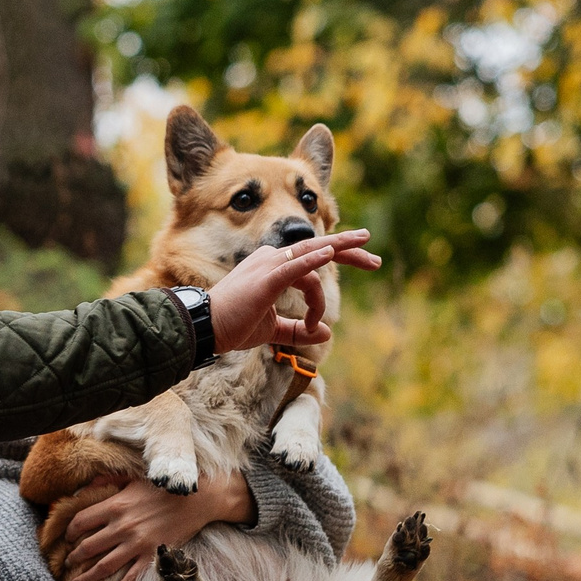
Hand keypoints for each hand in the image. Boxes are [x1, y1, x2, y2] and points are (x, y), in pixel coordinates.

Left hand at [65, 471, 253, 580]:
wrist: (198, 499)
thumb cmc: (163, 487)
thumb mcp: (131, 479)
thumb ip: (105, 482)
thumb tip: (79, 492)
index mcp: (115, 506)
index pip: (81, 522)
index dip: (70, 532)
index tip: (68, 538)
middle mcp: (123, 527)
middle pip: (88, 547)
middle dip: (73, 557)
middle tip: (67, 563)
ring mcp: (137, 545)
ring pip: (103, 567)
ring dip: (86, 578)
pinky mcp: (152, 557)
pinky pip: (130, 579)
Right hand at [209, 229, 379, 353]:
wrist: (205, 328)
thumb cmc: (232, 325)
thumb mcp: (271, 329)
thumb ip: (298, 330)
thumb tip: (327, 333)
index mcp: (273, 266)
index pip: (312, 257)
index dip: (339, 259)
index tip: (366, 263)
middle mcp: (272, 258)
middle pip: (318, 247)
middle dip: (350, 251)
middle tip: (376, 260)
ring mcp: (269, 265)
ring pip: (312, 260)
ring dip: (330, 278)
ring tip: (342, 288)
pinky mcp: (267, 278)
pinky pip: (296, 265)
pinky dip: (314, 259)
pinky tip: (330, 253)